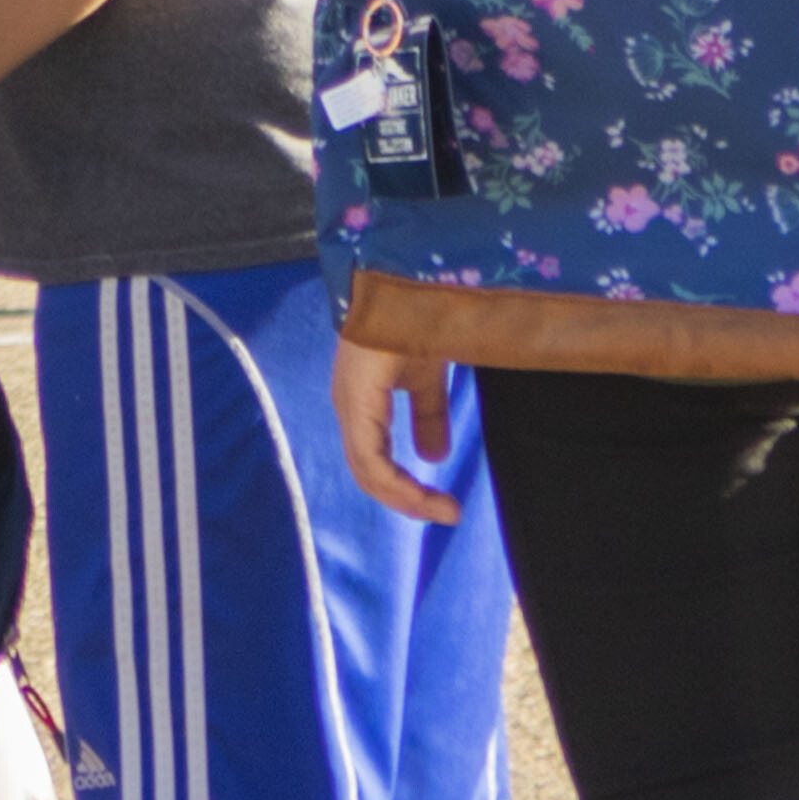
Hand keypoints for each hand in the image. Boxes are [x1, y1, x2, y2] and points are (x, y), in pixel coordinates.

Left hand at [333, 331, 465, 526]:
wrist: (410, 285)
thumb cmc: (415, 322)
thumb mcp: (428, 379)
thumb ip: (429, 416)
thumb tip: (434, 458)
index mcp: (364, 404)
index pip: (376, 462)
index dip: (407, 490)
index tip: (446, 506)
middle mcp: (351, 408)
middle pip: (370, 473)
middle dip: (408, 501)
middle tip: (447, 514)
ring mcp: (350, 404)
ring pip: (368, 472)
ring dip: (406, 499)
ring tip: (443, 511)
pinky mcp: (357, 399)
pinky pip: (370, 458)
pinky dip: (396, 485)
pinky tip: (422, 496)